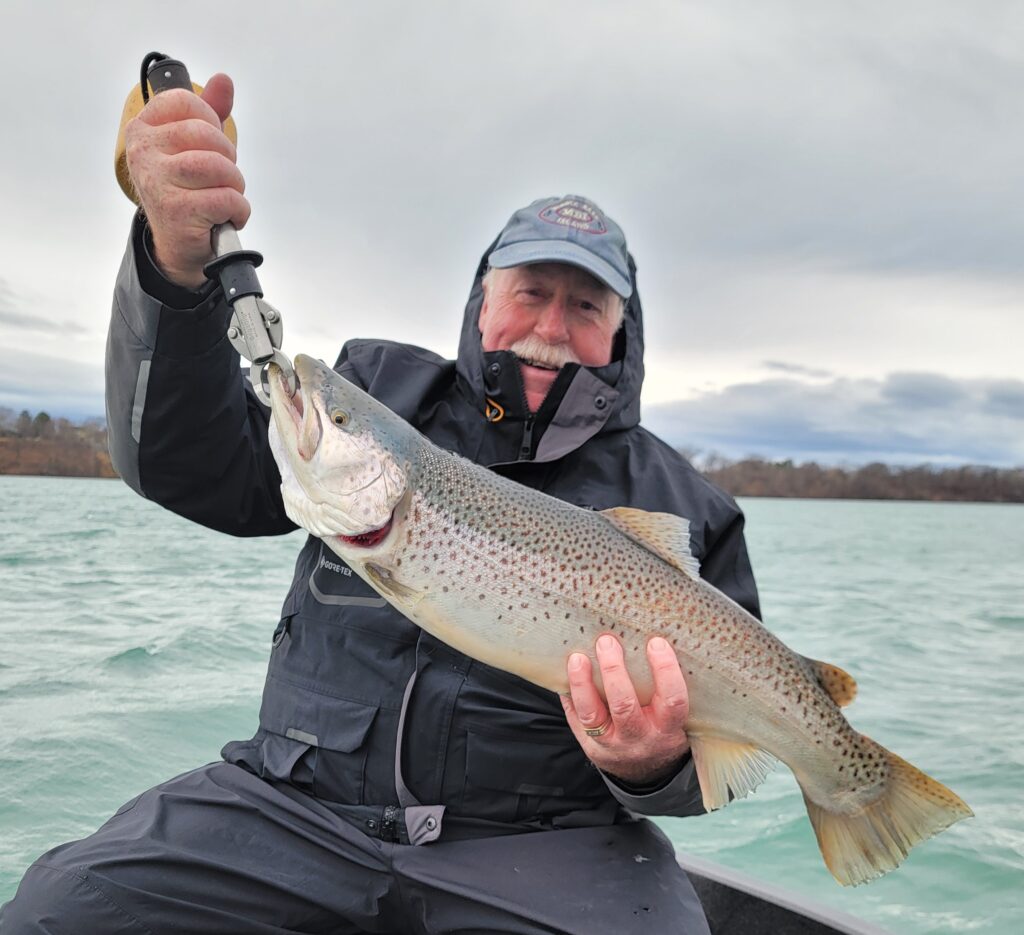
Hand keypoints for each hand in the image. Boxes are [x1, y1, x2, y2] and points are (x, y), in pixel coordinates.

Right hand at [124, 73, 249, 287]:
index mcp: (143, 129)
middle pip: (207, 135)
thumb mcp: (196, 147)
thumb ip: (209, 112)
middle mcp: (143, 152)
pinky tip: (226, 217)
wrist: (178, 245)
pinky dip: (238, 210)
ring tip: (224, 198)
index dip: (211, 123)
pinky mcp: (176, 210)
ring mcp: (157, 180)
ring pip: (219, 167)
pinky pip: (227, 199)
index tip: (208, 146)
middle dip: (228, 160)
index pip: (186, 102)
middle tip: (221, 180)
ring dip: (234, 186)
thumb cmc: (189, 190)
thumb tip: (223, 80)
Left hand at [561, 634, 690, 785]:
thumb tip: (654, 639)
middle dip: (614, 671)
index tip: (656, 642)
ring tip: (577, 657)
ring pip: (592, 715)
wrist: (646, 771)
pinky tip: (565, 672)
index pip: (672, 701)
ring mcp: (611, 745)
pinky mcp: (589, 745)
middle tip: (607, 641)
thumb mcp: (676, 718)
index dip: (665, 671)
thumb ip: (667, 689)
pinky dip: (569, 694)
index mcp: (668, 729)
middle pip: (624, 706)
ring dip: (582, 683)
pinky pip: (575, 718)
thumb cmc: (663, 730)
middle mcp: (640, 739)